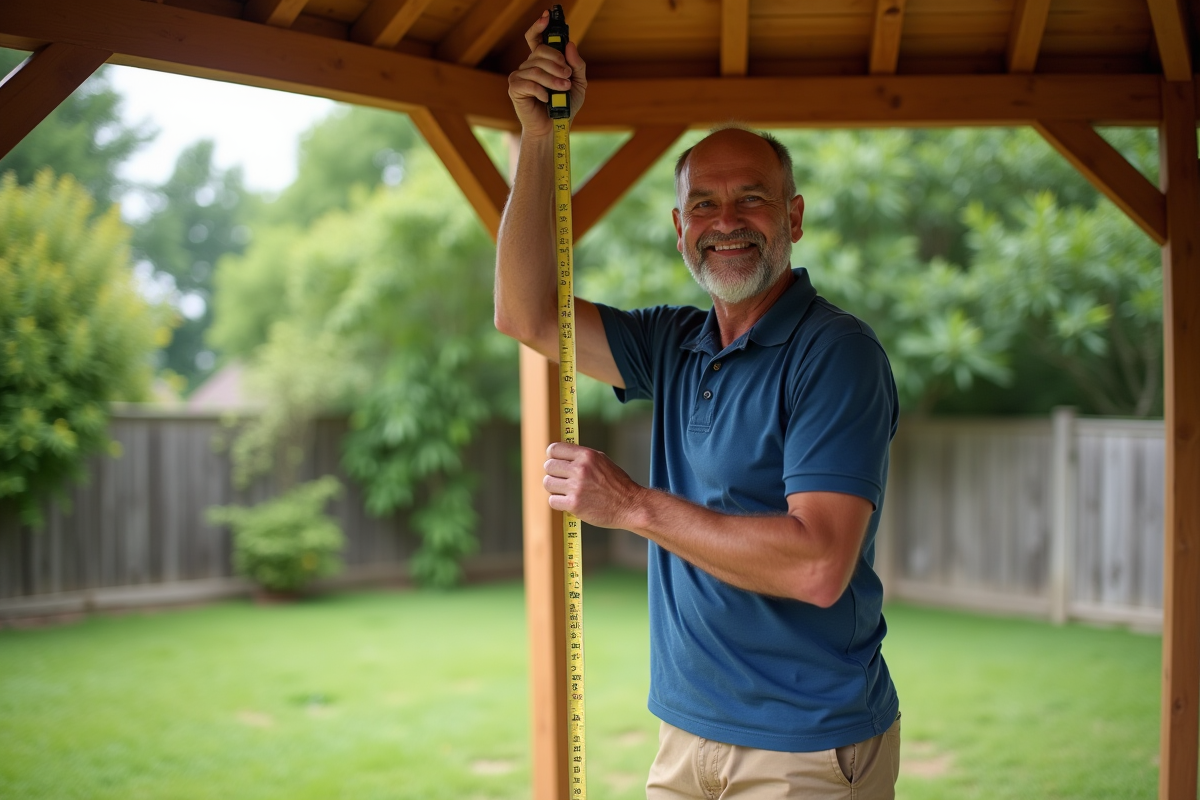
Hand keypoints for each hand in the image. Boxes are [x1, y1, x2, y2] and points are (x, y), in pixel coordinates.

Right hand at [508, 9, 587, 137]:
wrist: (555, 128)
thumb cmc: (565, 105)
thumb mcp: (578, 83)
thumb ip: (577, 65)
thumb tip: (570, 45)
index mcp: (542, 61)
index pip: (536, 38)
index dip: (539, 26)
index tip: (546, 17)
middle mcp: (529, 65)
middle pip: (540, 51)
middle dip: (557, 62)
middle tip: (567, 75)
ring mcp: (520, 75)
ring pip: (536, 68)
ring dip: (553, 79)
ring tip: (563, 88)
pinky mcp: (515, 88)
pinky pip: (529, 83)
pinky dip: (541, 90)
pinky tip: (546, 99)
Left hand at [543, 442, 643, 528]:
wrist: (630, 505)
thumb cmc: (617, 484)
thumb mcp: (602, 461)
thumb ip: (582, 457)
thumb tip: (561, 456)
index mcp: (587, 455)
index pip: (554, 449)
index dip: (552, 456)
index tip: (556, 462)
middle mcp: (580, 469)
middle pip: (549, 467)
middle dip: (554, 474)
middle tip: (563, 480)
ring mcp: (576, 487)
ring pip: (548, 483)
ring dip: (555, 489)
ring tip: (567, 492)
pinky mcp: (574, 504)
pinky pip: (553, 500)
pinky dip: (559, 503)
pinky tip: (570, 502)